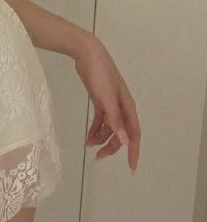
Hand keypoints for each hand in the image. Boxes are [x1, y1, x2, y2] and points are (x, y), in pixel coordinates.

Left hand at [75, 38, 139, 170]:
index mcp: (127, 107)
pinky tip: (88, 137)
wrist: (87, 54)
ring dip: (101, 138)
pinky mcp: (100, 101)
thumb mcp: (106, 98)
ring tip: (89, 145)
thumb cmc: (100, 75)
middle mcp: (122, 107)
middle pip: (121, 133)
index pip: (134, 134)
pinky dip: (95, 129)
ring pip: (110, 128)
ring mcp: (111, 104)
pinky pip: (101, 120)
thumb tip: (124, 141)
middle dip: (112, 147)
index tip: (131, 167)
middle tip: (99, 157)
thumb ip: (114, 120)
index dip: (133, 150)